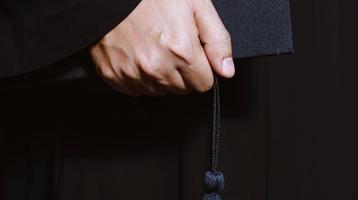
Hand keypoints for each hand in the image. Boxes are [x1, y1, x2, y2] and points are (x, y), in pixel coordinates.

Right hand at [90, 0, 234, 96]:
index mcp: (181, 50)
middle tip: (171, 45)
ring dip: (161, 76)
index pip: (203, 84)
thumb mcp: (196, 5)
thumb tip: (226, 70)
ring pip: (160, 91)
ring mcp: (133, 73)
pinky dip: (139, 77)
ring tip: (153, 47)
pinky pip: (136, 90)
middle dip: (183, 72)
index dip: (201, 68)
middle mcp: (157, 67)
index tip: (192, 54)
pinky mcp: (113, 75)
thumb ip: (217, 40)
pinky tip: (138, 55)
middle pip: (182, 89)